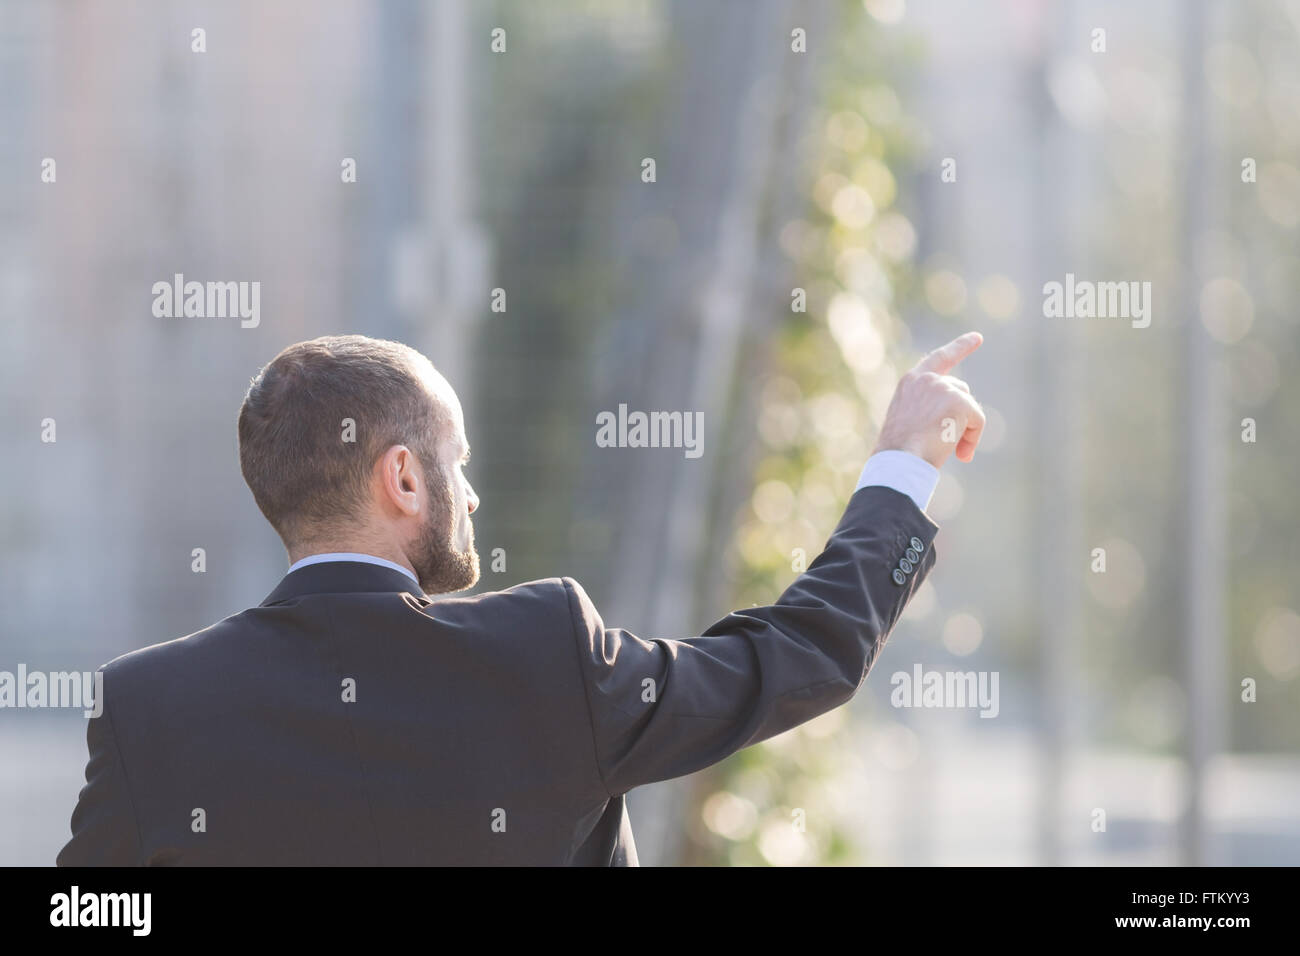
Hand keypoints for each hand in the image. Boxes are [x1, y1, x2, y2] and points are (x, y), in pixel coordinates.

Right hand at [874, 331, 985, 468]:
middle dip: (961, 416)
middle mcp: (927, 379)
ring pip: (970, 408)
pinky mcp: (959, 401)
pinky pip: (978, 420)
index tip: (977, 337)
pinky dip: (973, 438)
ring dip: (965, 430)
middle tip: (947, 446)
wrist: (899, 461)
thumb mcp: (909, 421)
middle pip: (961, 392)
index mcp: (911, 382)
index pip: (939, 358)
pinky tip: (959, 452)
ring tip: (947, 450)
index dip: (960, 347)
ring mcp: (943, 388)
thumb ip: (930, 409)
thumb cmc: (900, 452)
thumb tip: (962, 419)